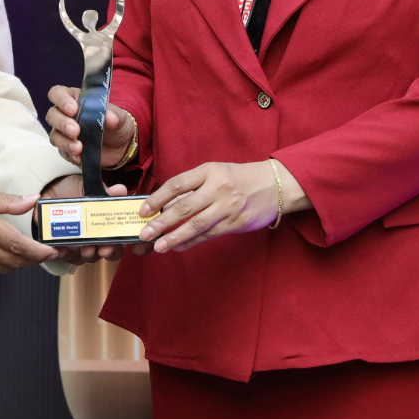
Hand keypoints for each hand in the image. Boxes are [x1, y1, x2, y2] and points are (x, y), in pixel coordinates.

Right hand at [0, 180, 57, 271]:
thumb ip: (6, 202)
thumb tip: (32, 201)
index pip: (16, 244)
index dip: (37, 251)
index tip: (52, 250)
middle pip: (12, 261)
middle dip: (33, 260)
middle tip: (48, 253)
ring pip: (0, 268)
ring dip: (19, 264)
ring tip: (32, 255)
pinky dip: (2, 264)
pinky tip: (7, 255)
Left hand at [39, 174, 148, 263]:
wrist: (48, 191)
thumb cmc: (72, 189)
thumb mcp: (87, 186)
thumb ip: (103, 191)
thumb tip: (120, 190)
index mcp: (111, 221)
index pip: (131, 237)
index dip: (139, 244)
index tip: (136, 244)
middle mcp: (102, 236)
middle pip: (115, 251)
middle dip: (111, 251)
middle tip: (105, 249)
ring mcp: (86, 244)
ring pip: (93, 257)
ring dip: (90, 254)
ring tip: (85, 247)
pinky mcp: (69, 249)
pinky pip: (71, 258)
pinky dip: (68, 254)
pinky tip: (63, 248)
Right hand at [45, 85, 135, 167]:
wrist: (122, 147)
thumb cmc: (117, 125)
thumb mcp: (121, 118)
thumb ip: (115, 116)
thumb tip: (109, 116)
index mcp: (75, 99)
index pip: (57, 93)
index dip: (61, 99)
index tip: (73, 109)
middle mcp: (65, 115)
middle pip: (52, 115)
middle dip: (62, 123)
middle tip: (76, 130)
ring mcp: (64, 133)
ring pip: (54, 135)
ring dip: (65, 142)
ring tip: (79, 148)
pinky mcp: (67, 150)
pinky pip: (63, 152)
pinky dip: (70, 154)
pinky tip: (80, 157)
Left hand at [138, 159, 308, 252]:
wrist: (275, 185)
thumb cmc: (238, 177)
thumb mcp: (215, 172)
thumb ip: (192, 186)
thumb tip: (165, 204)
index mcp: (209, 171)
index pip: (177, 184)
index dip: (157, 198)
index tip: (143, 210)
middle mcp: (218, 188)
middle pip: (184, 207)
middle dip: (161, 222)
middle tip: (145, 233)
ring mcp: (228, 207)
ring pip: (196, 225)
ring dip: (175, 237)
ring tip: (158, 246)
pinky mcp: (236, 223)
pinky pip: (210, 234)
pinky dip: (192, 242)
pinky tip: (178, 247)